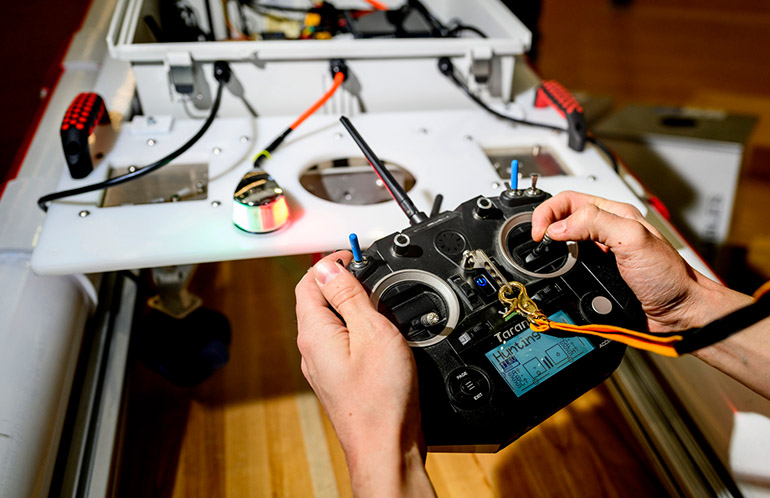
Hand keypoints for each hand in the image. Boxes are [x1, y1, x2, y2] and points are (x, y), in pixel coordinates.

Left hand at [295, 251, 434, 496]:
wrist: (386, 448)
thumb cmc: (381, 398)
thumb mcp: (372, 332)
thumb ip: (348, 296)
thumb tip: (328, 266)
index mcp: (313, 333)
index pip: (309, 281)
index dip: (332, 262)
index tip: (356, 256)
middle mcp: (312, 349)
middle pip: (318, 300)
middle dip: (343, 281)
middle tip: (373, 277)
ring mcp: (324, 366)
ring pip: (332, 322)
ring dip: (352, 305)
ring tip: (381, 303)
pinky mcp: (339, 378)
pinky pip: (342, 342)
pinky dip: (358, 329)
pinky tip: (381, 335)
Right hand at [530, 191, 751, 331]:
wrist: (678, 312)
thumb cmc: (668, 276)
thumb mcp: (632, 239)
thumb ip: (594, 224)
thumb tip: (558, 228)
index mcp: (613, 213)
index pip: (567, 200)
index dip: (547, 213)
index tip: (540, 233)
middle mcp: (604, 231)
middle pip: (561, 220)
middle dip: (544, 228)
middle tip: (538, 244)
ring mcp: (599, 254)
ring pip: (562, 245)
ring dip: (551, 252)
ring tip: (547, 259)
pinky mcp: (596, 275)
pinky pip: (568, 269)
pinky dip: (559, 272)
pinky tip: (561, 276)